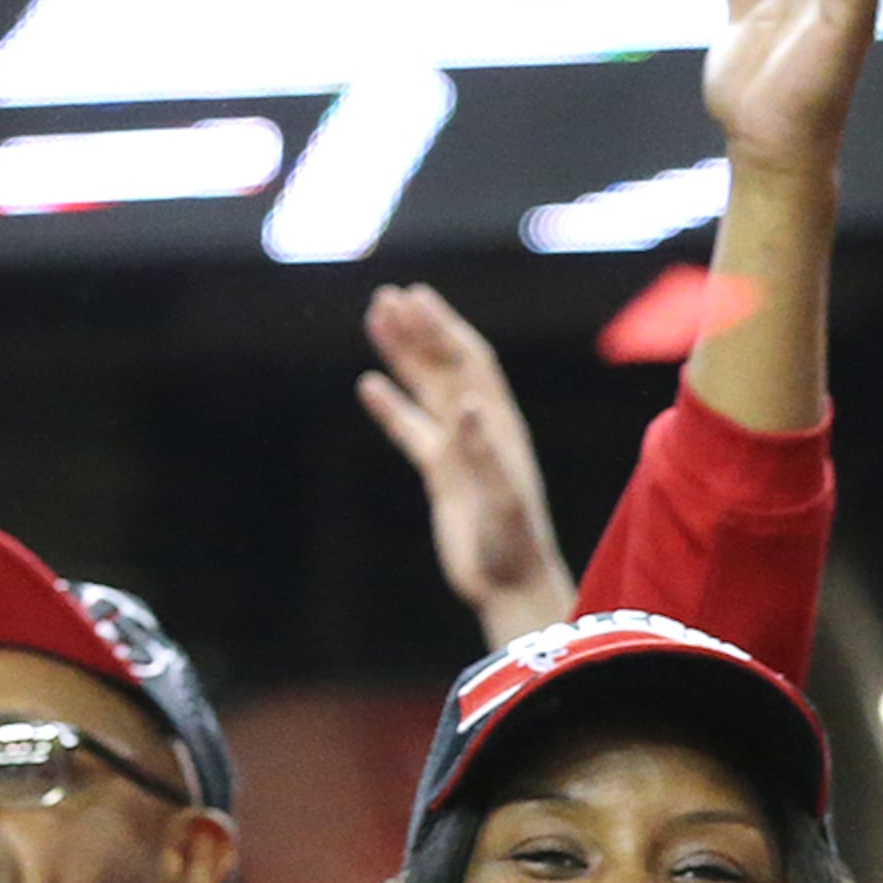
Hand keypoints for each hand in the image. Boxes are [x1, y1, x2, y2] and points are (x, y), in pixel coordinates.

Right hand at [358, 284, 575, 646]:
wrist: (510, 585)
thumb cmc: (513, 546)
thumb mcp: (502, 498)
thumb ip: (484, 452)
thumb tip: (463, 402)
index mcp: (498, 427)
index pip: (470, 363)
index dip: (444, 328)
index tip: (417, 296)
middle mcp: (480, 430)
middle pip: (444, 366)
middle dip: (419, 331)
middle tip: (387, 296)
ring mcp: (459, 451)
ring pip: (424, 391)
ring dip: (403, 356)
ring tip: (375, 319)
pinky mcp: (442, 476)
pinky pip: (412, 431)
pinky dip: (392, 407)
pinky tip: (369, 384)